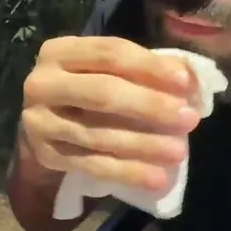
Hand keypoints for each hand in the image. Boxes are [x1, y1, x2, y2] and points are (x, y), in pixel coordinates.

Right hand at [19, 36, 201, 191]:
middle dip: (149, 106)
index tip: (184, 83)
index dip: (149, 67)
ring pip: (98, 134)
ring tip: (178, 152)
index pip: (110, 53)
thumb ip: (144, 70)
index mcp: (60, 51)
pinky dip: (127, 173)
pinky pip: (91, 166)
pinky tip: (156, 179)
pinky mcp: (46, 155)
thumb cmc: (87, 88)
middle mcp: (42, 83)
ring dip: (143, 144)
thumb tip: (190, 78)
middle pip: (102, 93)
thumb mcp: (108, 70)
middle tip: (188, 120)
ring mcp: (39, 121)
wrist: (45, 124)